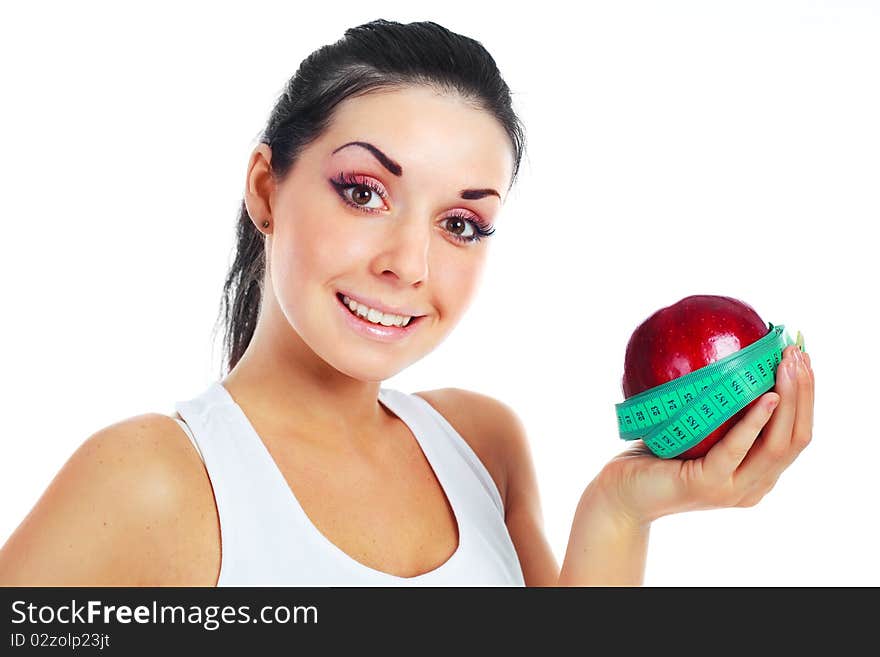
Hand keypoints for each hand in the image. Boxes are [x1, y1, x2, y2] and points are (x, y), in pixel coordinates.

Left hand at [598, 344, 813, 524]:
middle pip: (797, 438)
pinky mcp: (708, 485)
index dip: (806, 397)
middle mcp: (754, 486)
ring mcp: (733, 490)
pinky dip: (756, 420)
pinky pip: (738, 447)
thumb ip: (718, 406)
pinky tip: (766, 395)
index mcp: (757, 474)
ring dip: (789, 399)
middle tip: (798, 352)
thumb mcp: (695, 427)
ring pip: (778, 445)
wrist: (620, 495)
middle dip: (804, 392)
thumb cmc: (653, 455)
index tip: (803, 357)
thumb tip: (731, 351)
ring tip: (787, 364)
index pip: (797, 434)